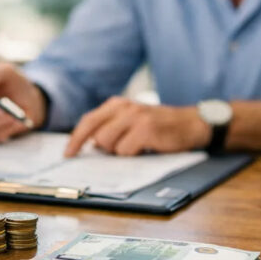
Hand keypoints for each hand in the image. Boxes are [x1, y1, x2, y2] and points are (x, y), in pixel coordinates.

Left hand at [64, 97, 207, 156]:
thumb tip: (90, 146)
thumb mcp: (132, 121)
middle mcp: (124, 107)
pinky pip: (125, 151)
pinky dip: (133, 154)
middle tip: (119, 151)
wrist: (192, 124)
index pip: (88, 121)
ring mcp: (135, 117)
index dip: (75, 139)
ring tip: (137, 146)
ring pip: (108, 144)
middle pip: (95, 134)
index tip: (68, 153)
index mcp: (117, 104)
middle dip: (104, 148)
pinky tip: (146, 148)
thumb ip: (112, 127)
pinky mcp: (146, 129)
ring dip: (120, 152)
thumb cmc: (160, 127)